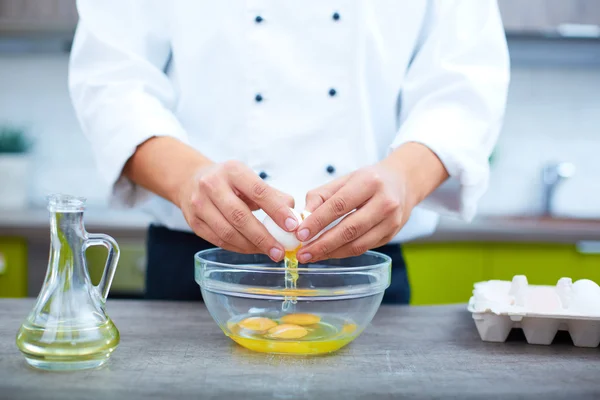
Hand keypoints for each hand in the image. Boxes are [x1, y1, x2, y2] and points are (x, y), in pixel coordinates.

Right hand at [178, 160, 297, 260]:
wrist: (191, 180)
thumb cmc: (228, 181)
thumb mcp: (249, 178)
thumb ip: (272, 194)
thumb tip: (294, 214)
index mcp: (233, 171)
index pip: (258, 191)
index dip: (277, 210)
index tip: (292, 226)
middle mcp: (212, 185)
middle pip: (240, 216)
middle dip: (263, 237)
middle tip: (280, 251)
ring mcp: (200, 204)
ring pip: (227, 232)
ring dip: (251, 246)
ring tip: (269, 252)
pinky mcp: (194, 222)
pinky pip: (219, 240)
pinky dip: (238, 248)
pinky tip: (252, 249)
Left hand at [294, 164, 409, 262]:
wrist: (403, 182)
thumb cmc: (369, 180)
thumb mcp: (345, 179)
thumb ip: (321, 196)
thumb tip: (302, 217)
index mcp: (369, 182)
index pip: (339, 205)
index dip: (318, 221)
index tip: (300, 233)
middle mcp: (384, 202)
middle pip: (349, 229)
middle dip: (323, 244)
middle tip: (303, 252)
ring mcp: (391, 221)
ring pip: (357, 244)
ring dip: (331, 253)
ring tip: (312, 256)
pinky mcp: (391, 235)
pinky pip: (363, 248)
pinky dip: (343, 253)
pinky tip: (328, 253)